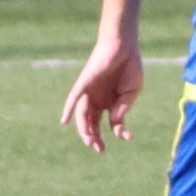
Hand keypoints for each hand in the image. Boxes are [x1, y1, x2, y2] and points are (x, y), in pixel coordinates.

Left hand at [62, 36, 142, 150]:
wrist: (124, 47)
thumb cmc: (129, 68)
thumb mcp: (131, 93)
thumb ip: (123, 108)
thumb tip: (115, 123)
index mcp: (110, 104)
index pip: (111, 124)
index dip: (118, 133)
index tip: (128, 137)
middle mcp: (97, 100)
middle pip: (92, 123)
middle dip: (95, 138)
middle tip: (99, 149)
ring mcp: (90, 92)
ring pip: (83, 115)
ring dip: (84, 129)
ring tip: (89, 140)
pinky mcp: (85, 83)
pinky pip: (74, 98)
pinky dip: (69, 109)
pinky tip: (65, 121)